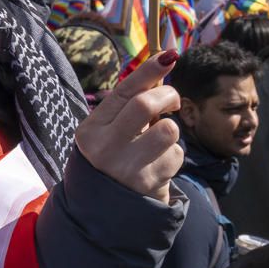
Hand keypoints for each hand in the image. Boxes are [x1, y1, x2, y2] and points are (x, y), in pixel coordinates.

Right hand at [74, 49, 182, 202]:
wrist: (108, 211)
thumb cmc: (113, 158)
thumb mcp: (110, 131)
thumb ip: (130, 104)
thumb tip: (163, 63)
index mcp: (92, 129)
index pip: (124, 91)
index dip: (148, 71)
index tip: (169, 56)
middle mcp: (105, 148)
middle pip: (146, 105)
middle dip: (167, 96)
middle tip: (171, 102)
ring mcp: (127, 168)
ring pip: (169, 130)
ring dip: (171, 132)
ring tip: (159, 141)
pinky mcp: (149, 184)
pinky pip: (176, 155)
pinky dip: (174, 157)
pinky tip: (159, 166)